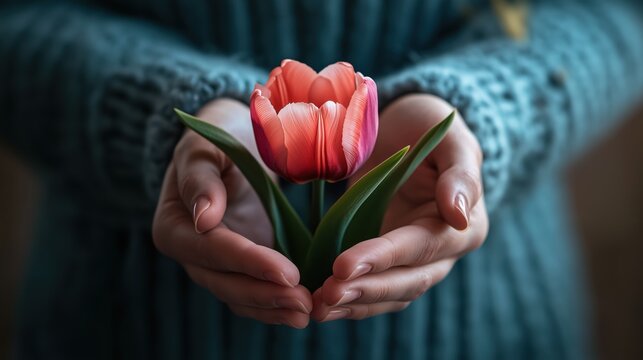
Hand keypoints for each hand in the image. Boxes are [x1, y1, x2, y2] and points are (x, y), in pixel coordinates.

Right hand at [152, 98, 311, 327]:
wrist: (233, 142)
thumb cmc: (217, 138)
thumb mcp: (205, 147)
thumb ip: (200, 180)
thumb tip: (203, 218)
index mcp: (173, 226)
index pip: (212, 250)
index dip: (250, 263)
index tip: (288, 272)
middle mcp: (190, 253)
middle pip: (225, 282)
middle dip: (265, 294)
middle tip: (305, 301)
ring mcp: (215, 264)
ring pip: (240, 296)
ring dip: (273, 308)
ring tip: (308, 312)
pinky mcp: (240, 267)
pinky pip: (254, 293)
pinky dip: (275, 305)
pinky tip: (303, 310)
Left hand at [312, 94, 488, 321]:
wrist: (406, 131)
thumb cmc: (430, 127)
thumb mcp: (450, 140)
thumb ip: (460, 175)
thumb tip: (460, 216)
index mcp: (463, 227)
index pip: (421, 247)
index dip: (382, 258)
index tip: (343, 266)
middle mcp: (442, 253)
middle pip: (407, 282)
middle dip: (365, 290)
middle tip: (325, 295)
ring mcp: (414, 262)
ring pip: (389, 295)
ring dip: (354, 304)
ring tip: (317, 307)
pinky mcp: (389, 263)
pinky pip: (373, 289)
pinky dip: (349, 300)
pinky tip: (321, 306)